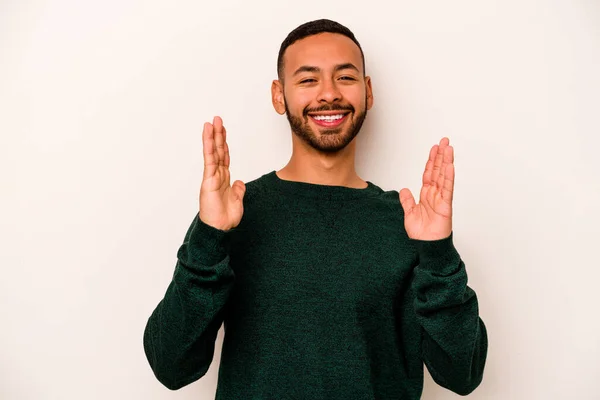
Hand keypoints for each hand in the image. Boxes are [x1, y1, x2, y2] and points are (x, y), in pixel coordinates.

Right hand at [199, 116, 245, 230]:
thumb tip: (239, 183)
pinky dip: (208, 144)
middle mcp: (217, 175)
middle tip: (218, 119)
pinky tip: (207, 133)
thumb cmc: (225, 218)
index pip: (224, 157)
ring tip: (212, 121)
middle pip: (218, 150)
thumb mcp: (237, 201)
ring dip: (212, 135)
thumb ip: (238, 190)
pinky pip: (209, 158)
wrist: (219, 228)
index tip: (223, 131)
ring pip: (212, 151)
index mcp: (224, 179)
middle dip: (218, 134)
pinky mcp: (208, 178)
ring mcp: (211, 175)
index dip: (224, 144)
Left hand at [399, 137, 453, 240]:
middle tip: (444, 141)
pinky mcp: (445, 206)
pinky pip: (447, 189)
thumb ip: (407, 201)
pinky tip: (450, 166)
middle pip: (438, 170)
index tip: (434, 148)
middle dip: (441, 155)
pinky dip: (449, 177)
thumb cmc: (421, 233)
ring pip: (444, 176)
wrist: (426, 246)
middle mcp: (435, 194)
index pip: (429, 173)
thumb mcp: (409, 213)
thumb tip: (404, 190)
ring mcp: (441, 199)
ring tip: (449, 148)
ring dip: (446, 161)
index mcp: (426, 195)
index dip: (431, 160)